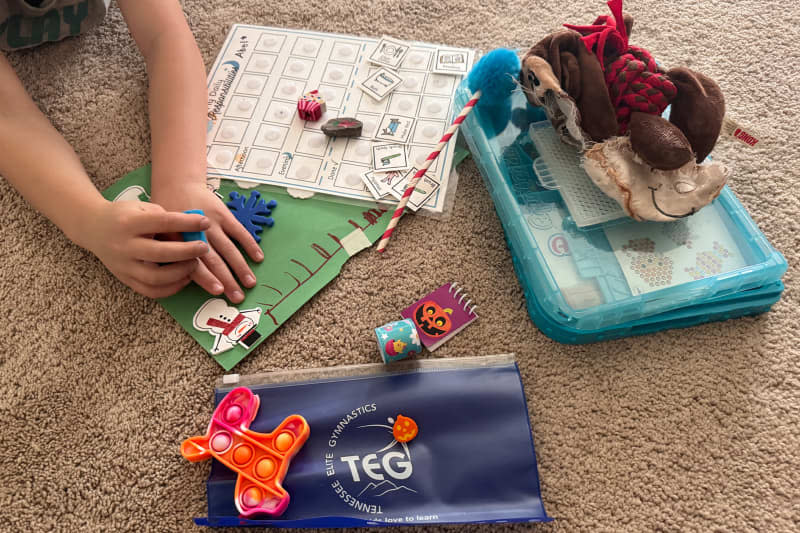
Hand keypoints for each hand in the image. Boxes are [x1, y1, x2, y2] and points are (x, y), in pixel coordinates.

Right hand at [76, 200, 210, 297]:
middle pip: (160, 253)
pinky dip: (171, 288)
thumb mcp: (144, 209)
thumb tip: (193, 234)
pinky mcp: (125, 279)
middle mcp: (124, 246)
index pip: (163, 222)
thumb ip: (166, 220)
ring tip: (194, 264)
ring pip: (155, 278)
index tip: (205, 222)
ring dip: (180, 273)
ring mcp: (123, 265)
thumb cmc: (126, 215)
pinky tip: (184, 278)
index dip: (187, 223)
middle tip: (204, 248)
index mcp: (129, 222)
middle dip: (187, 252)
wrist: (93, 227)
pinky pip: (151, 291)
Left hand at [150, 182, 263, 303]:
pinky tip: (258, 258)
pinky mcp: (224, 215)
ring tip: (250, 283)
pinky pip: (239, 231)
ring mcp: (213, 223)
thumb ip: (171, 256)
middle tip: (238, 297)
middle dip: (228, 280)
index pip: (195, 265)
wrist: (177, 184)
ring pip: (229, 249)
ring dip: (241, 267)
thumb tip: (182, 280)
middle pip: (215, 261)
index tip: (218, 291)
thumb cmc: (168, 216)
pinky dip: (250, 244)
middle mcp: (197, 234)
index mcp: (180, 242)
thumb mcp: (161, 235)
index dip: (207, 279)